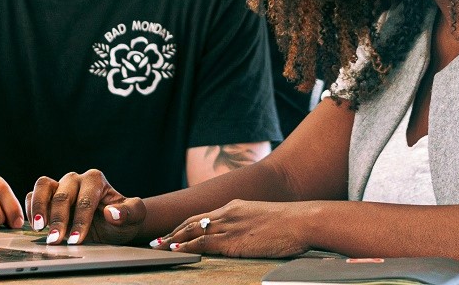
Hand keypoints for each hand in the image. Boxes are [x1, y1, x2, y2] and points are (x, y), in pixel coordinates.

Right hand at [26, 169, 143, 245]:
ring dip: (39, 207)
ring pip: (43, 186)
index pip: (86, 199)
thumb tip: (112, 213)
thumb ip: (129, 213)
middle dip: (59, 219)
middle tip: (56, 240)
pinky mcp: (47, 196)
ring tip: (39, 227)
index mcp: (96, 180)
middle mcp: (76, 180)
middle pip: (63, 194)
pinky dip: (30, 208)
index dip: (81, 220)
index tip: (77, 239)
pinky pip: (33, 195)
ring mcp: (60, 186)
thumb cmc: (122, 220)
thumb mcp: (134, 217)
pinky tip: (34, 225)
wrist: (112, 225)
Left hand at [152, 199, 311, 258]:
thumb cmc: (290, 224)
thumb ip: (249, 224)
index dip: (185, 225)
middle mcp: (228, 213)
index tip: (173, 232)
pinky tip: (175, 251)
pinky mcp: (233, 240)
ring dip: (173, 241)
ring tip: (158, 247)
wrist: (302, 221)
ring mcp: (230, 225)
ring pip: (192, 232)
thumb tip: (245, 235)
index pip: (203, 216)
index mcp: (236, 207)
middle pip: (192, 222)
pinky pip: (203, 243)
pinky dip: (186, 246)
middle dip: (173, 232)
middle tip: (156, 240)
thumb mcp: (264, 219)